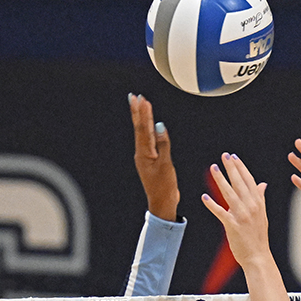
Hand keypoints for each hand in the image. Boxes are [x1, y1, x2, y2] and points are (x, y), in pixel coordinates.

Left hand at [129, 93, 179, 221]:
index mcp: (143, 153)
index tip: (141, 98)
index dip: (143, 112)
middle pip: (139, 128)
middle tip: (134, 96)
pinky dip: (149, 129)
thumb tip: (159, 125)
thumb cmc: (164, 187)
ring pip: (143, 133)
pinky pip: (149, 140)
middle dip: (138, 111)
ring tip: (141, 105)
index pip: (143, 128)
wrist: (162, 203)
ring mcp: (145, 156)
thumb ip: (163, 144)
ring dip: (142, 118)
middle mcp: (141, 153)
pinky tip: (150, 123)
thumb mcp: (165, 165)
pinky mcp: (151, 160)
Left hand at [201, 153, 271, 268]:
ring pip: (230, 194)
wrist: (258, 257)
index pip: (249, 181)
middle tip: (224, 155)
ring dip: (221, 180)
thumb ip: (260, 198)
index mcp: (258, 203)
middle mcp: (251, 207)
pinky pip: (221, 213)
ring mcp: (242, 216)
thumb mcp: (262, 215)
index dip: (241, 168)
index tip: (233, 157)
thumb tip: (262, 184)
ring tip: (214, 168)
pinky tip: (204, 197)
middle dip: (231, 168)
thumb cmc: (258, 237)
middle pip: (239, 183)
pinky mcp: (233, 226)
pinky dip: (212, 205)